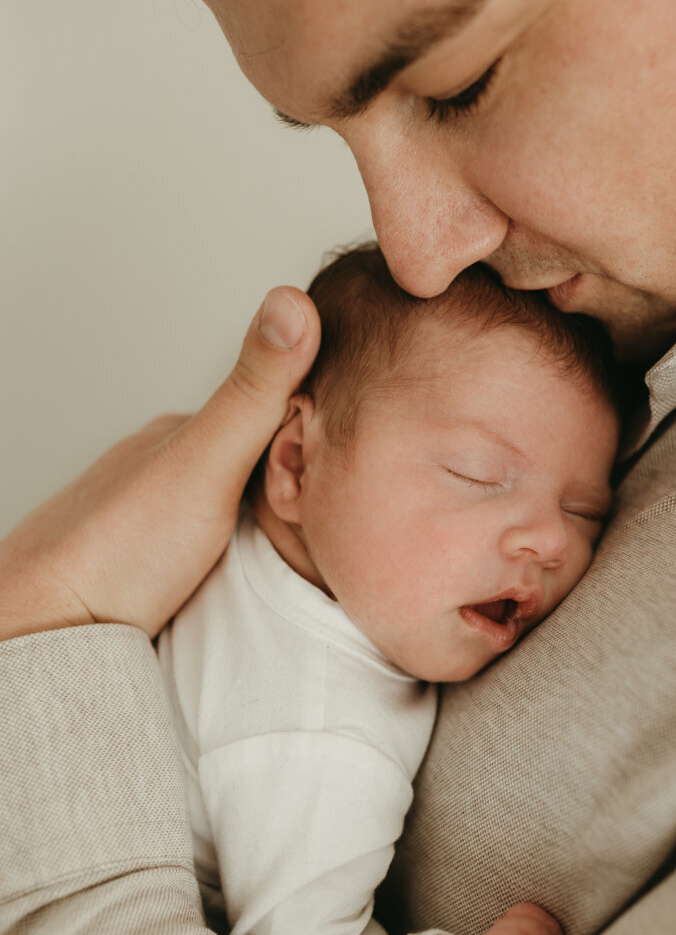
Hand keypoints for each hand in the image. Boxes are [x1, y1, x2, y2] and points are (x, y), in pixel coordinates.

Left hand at [0, 287, 319, 641]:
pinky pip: (211, 550)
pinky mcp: (151, 569)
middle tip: (338, 498)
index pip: (267, 412)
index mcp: (180, 435)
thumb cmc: (120, 551)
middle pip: (250, 461)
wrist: (52, 633)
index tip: (364, 440)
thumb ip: (253, 393)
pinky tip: (246, 572)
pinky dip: (237, 552)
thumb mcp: (206, 461)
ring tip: (305, 537)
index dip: (315, 423)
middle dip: (293, 474)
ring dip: (265, 517)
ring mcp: (154, 520)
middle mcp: (163, 471)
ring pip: (229, 507)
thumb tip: (292, 301)